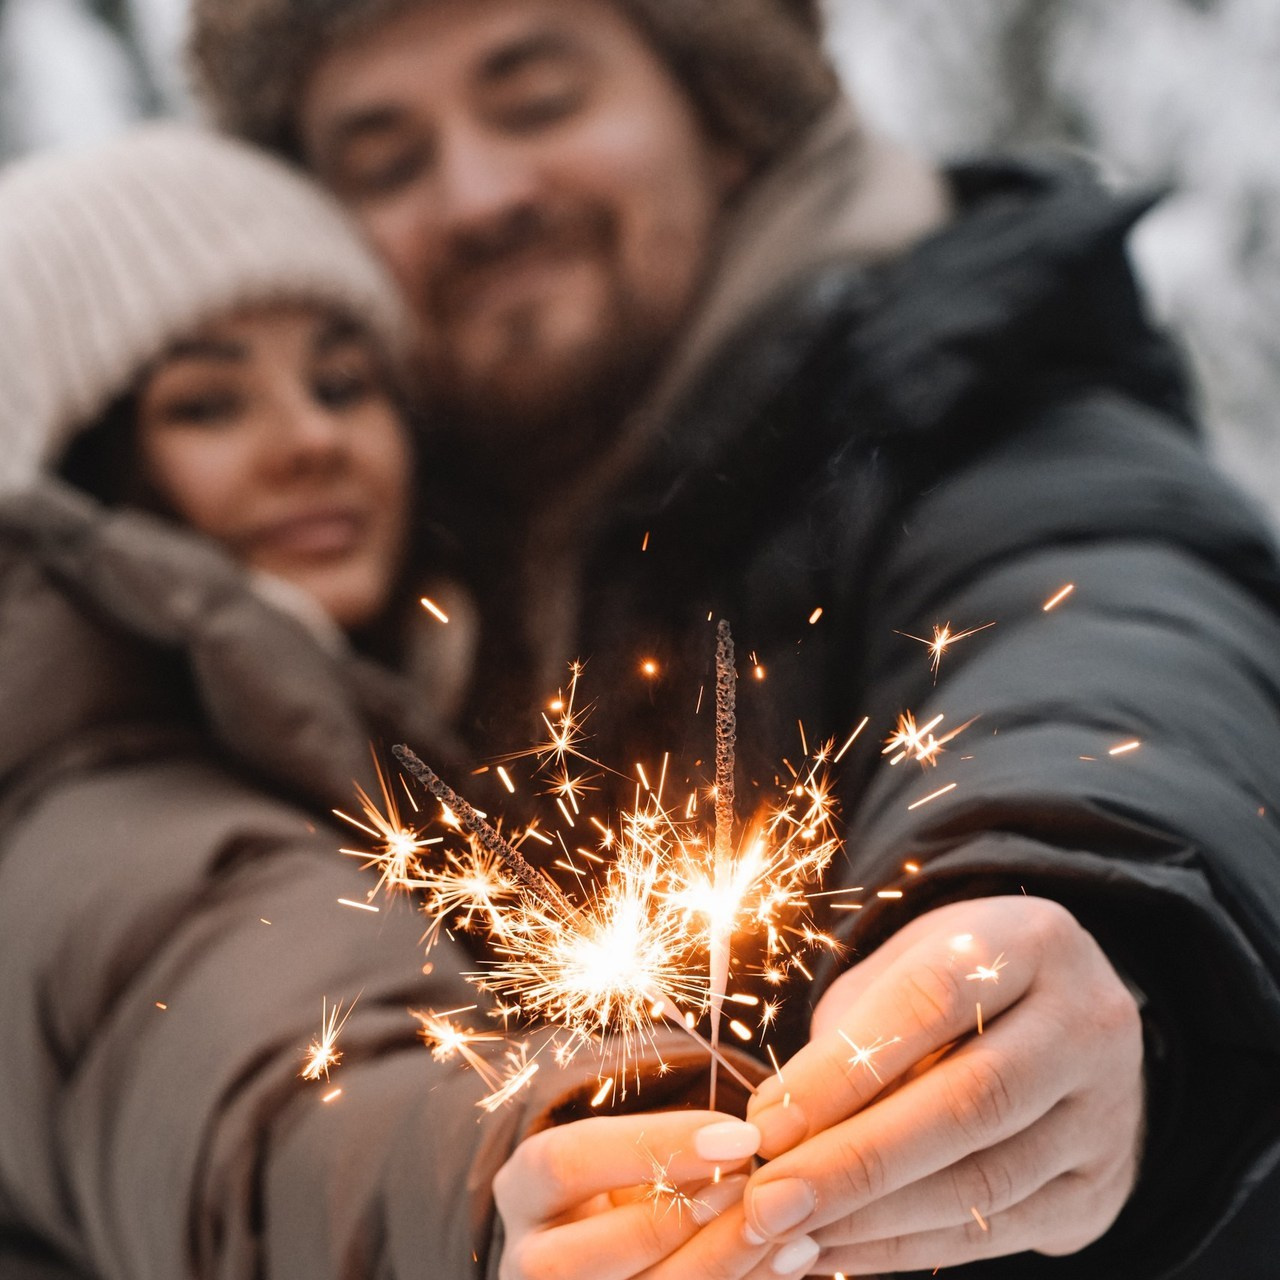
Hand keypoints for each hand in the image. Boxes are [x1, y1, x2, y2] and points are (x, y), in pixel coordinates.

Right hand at [495, 1109, 821, 1279]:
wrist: (607, 1253)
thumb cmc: (627, 1182)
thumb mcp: (627, 1154)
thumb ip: (664, 1150)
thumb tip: (745, 1143)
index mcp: (524, 1189)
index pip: (566, 1162)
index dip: (655, 1146)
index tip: (740, 1134)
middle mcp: (526, 1262)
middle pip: (584, 1253)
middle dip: (681, 1219)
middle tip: (755, 1187)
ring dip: (717, 1263)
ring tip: (779, 1227)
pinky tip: (785, 1260)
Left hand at [742, 896, 1144, 1273]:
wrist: (1067, 1015)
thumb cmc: (954, 981)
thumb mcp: (904, 967)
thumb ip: (852, 1032)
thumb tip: (780, 1130)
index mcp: (1030, 941)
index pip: (931, 1002)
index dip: (843, 1068)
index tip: (766, 1122)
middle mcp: (1085, 1024)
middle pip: (968, 1103)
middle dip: (855, 1162)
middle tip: (769, 1199)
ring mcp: (1105, 1113)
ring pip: (986, 1182)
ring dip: (875, 1218)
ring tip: (793, 1232)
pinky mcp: (1100, 1187)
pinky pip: (999, 1230)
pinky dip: (911, 1246)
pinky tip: (842, 1248)